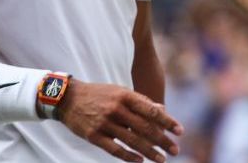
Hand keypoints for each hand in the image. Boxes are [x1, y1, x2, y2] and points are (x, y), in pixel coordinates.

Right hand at [57, 80, 182, 162]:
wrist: (68, 98)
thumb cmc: (99, 95)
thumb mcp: (119, 91)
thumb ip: (140, 101)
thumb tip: (162, 109)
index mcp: (125, 95)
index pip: (151, 110)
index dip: (167, 122)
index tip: (179, 131)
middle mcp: (116, 109)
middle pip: (144, 128)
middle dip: (162, 140)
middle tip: (175, 150)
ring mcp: (104, 123)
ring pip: (132, 141)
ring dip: (150, 152)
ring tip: (162, 159)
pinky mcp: (94, 136)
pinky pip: (115, 150)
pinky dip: (129, 157)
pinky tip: (141, 161)